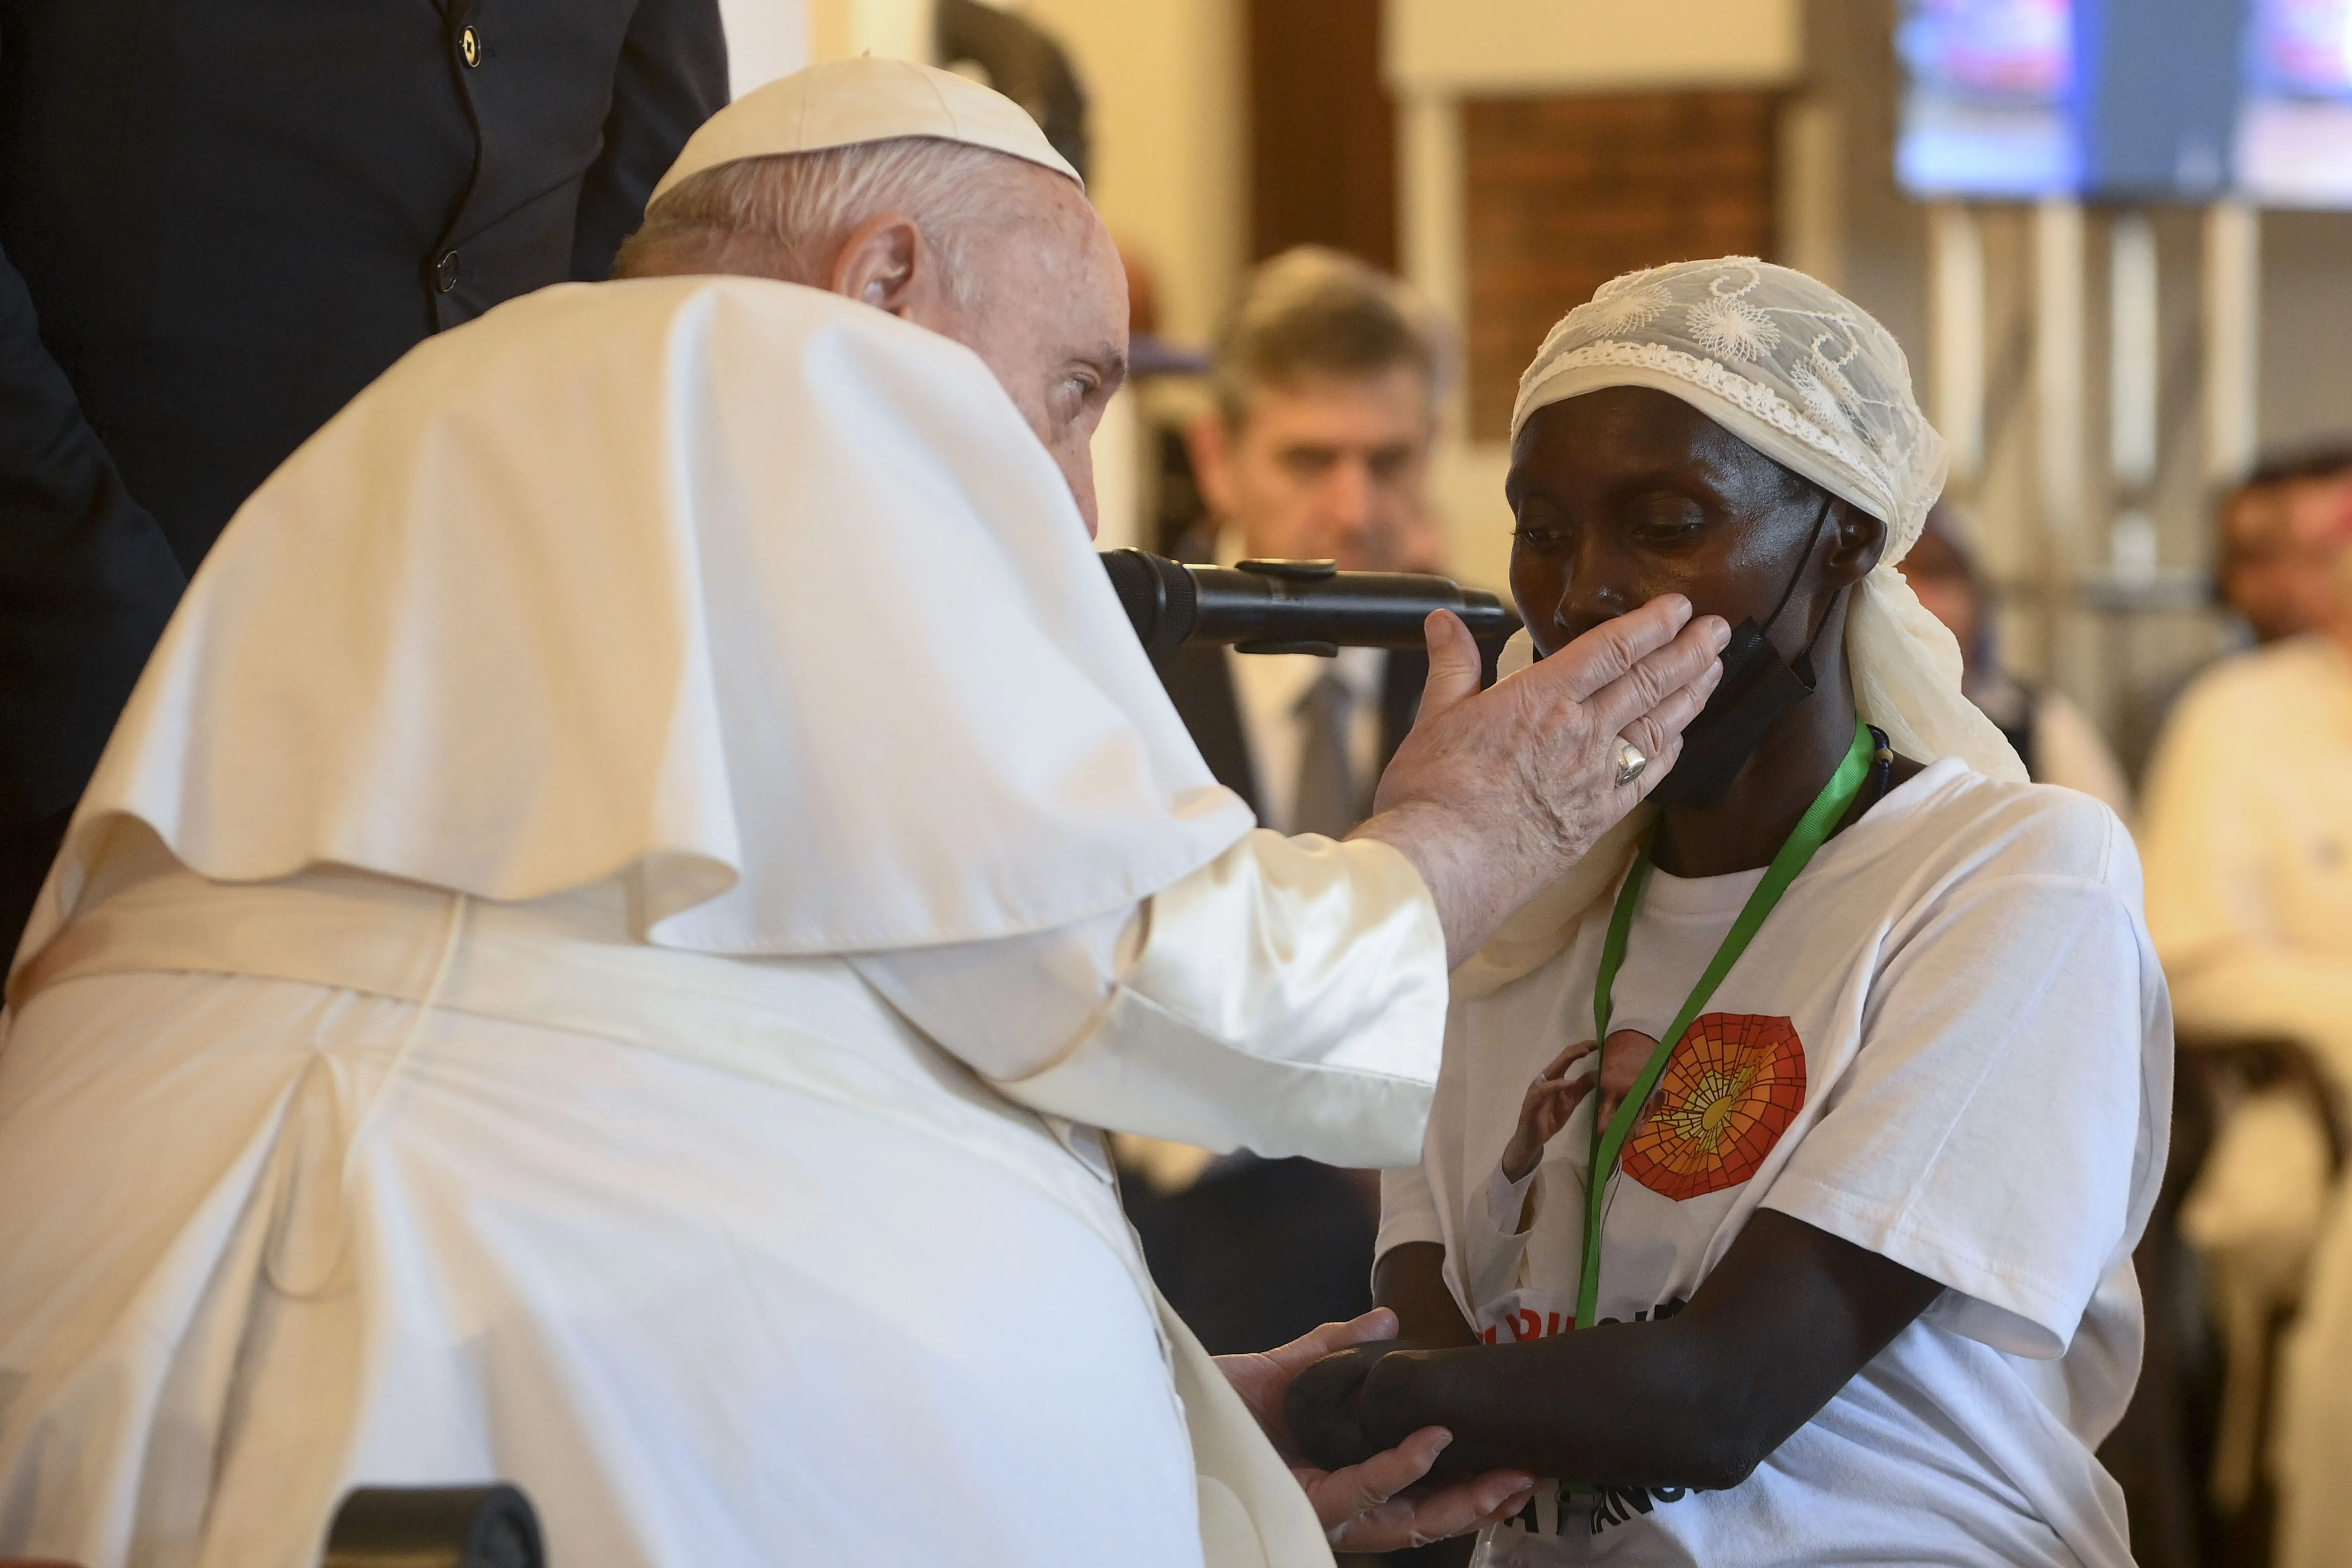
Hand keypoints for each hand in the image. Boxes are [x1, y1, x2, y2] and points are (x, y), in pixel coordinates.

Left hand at [1218, 1310, 1536, 1550]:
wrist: (1172, 1402)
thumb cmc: (1225, 1400)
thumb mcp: (1288, 1368)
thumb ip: (1339, 1347)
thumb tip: (1389, 1319)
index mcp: (1345, 1475)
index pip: (1418, 1490)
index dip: (1468, 1480)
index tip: (1514, 1457)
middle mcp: (1339, 1501)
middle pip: (1421, 1517)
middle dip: (1477, 1503)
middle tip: (1526, 1479)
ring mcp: (1322, 1508)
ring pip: (1400, 1518)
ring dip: (1452, 1496)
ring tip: (1497, 1472)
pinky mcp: (1301, 1503)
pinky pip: (1358, 1492)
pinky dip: (1397, 1470)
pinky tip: (1427, 1447)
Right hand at [1355, 600, 1728, 965]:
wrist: (1446, 867)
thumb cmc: (1433, 796)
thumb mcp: (1433, 718)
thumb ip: (1453, 664)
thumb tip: (1444, 621)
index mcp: (1541, 699)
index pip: (1612, 649)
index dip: (1651, 623)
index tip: (1678, 605)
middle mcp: (1580, 733)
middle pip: (1649, 682)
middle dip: (1689, 651)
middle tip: (1720, 629)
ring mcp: (1595, 778)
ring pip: (1658, 725)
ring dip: (1691, 694)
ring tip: (1714, 669)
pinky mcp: (1598, 818)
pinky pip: (1647, 776)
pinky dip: (1669, 751)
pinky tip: (1680, 737)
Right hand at [1501, 1041, 1598, 1182]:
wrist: (1533, 1139)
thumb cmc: (1549, 1119)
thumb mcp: (1571, 1102)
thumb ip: (1582, 1088)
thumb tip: (1598, 1074)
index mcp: (1554, 1077)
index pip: (1568, 1057)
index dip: (1583, 1049)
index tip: (1600, 1044)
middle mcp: (1545, 1079)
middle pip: (1562, 1058)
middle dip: (1579, 1049)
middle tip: (1596, 1043)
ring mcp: (1537, 1089)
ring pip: (1553, 1069)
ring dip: (1569, 1059)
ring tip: (1585, 1053)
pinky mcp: (1532, 1101)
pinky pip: (1544, 1090)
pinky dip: (1557, 1085)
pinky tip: (1569, 1082)